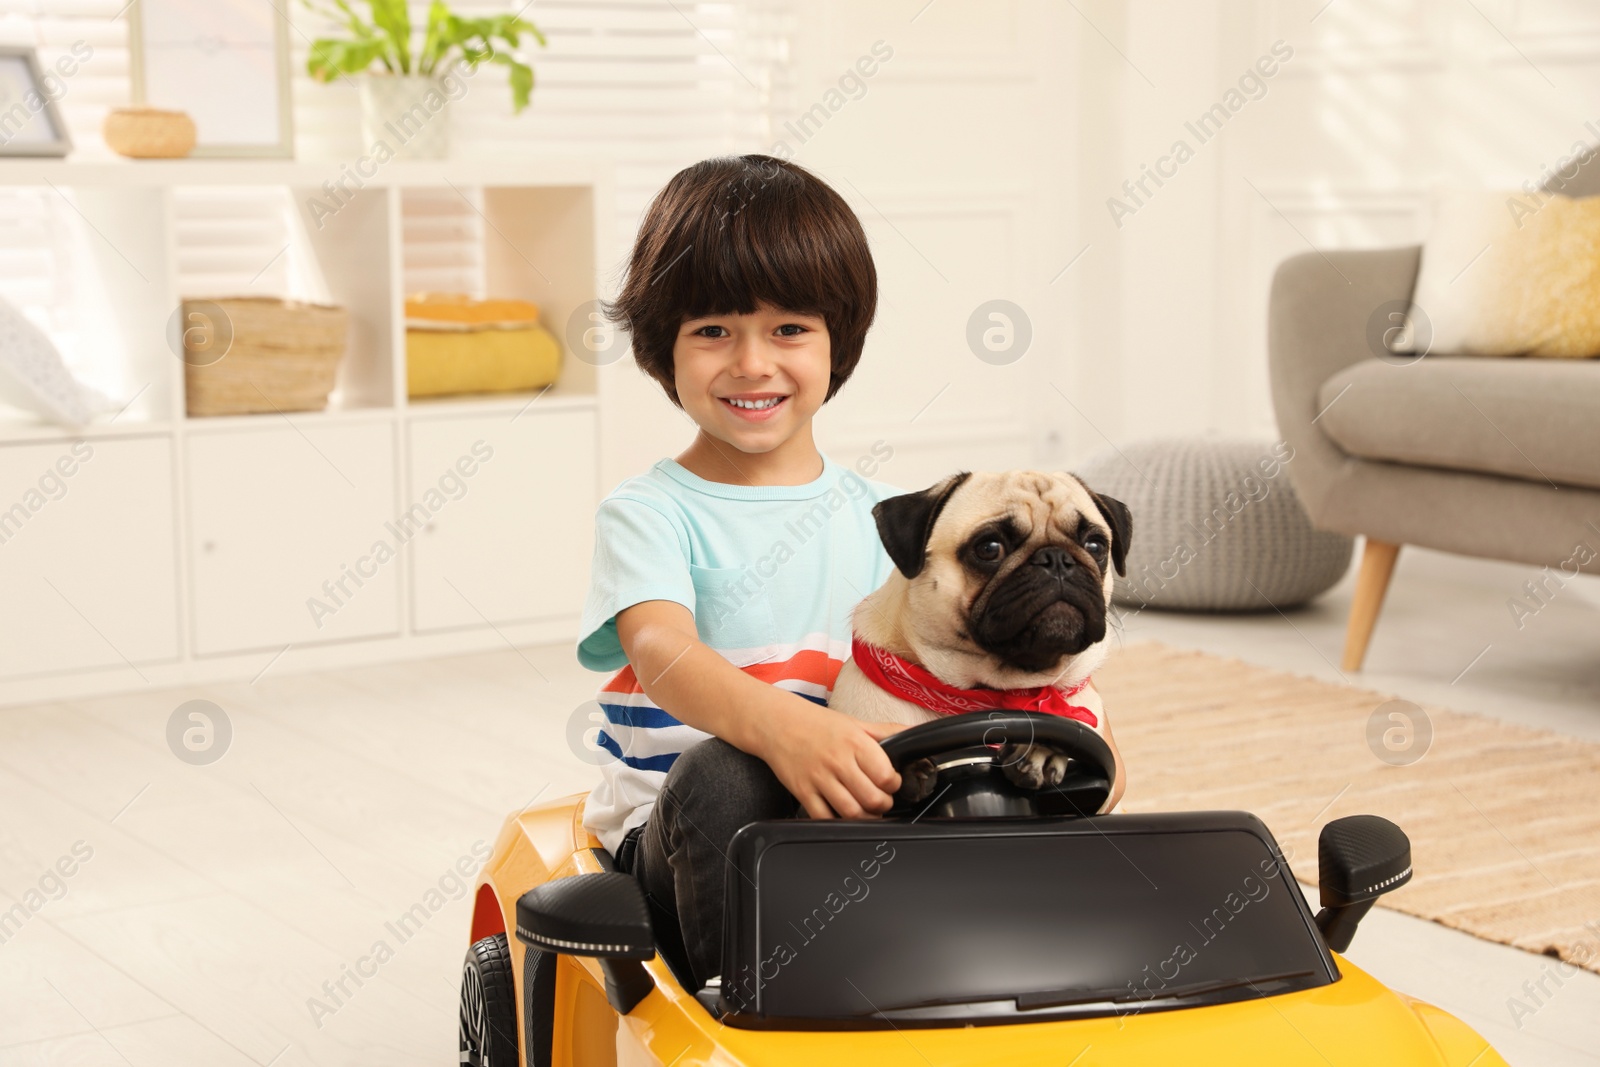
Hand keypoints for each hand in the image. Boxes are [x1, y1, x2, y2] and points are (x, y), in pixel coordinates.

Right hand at [753, 692, 905, 819]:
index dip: (893, 784)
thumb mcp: (855, 723)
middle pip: (872, 799)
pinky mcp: (802, 792)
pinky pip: (824, 818)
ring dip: (865, 817)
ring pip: (851, 813)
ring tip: (866, 810)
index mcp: (855, 742)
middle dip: (883, 805)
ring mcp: (818, 778)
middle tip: (880, 800)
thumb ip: (887, 732)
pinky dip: (837, 822)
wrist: (777, 723)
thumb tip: (915, 734)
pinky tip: (842, 814)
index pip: (886, 776)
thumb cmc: (818, 724)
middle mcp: (837, 761)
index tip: (890, 783)